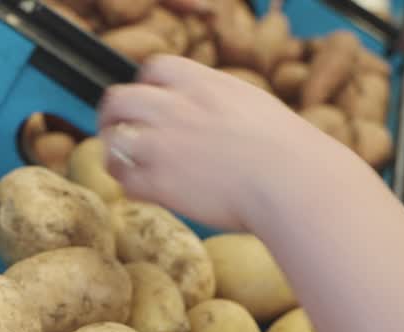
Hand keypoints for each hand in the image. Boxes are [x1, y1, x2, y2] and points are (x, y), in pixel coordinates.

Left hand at [97, 56, 367, 231]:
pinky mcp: (159, 182)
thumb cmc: (286, 149)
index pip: (152, 69)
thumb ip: (215, 101)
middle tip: (118, 132)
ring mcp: (162, 144)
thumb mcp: (250, 103)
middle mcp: (174, 108)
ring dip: (115, 154)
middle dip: (113, 116)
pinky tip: (145, 191)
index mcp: (200, 84)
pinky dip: (129, 185)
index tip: (148, 102)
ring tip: (125, 167)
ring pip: (113, 141)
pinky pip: (124, 180)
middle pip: (118, 100)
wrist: (290, 180)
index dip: (145, 87)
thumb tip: (203, 110)